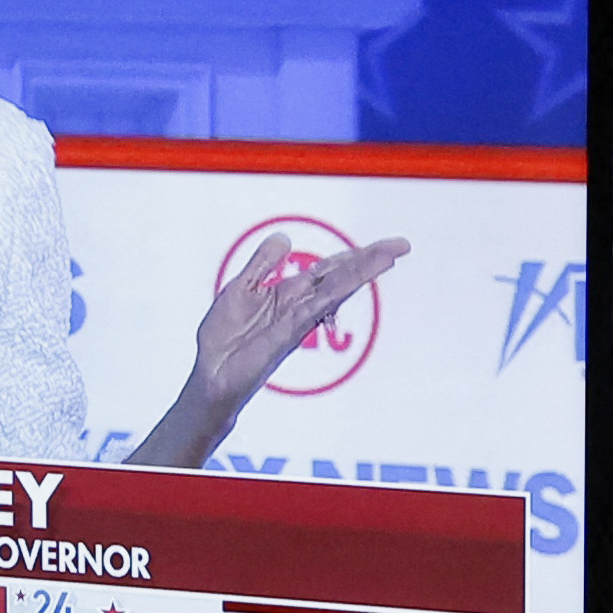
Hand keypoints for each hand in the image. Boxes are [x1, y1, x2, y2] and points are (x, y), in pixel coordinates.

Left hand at [186, 225, 406, 407]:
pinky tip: (354, 277)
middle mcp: (301, 306)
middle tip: (401, 245)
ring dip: (364, 270)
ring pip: (337, 288)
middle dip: (371, 259)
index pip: (329, 269)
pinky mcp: (290, 332)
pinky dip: (337, 290)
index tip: (383, 245)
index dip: (354, 256)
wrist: (211, 375)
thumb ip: (264, 264)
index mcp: (290, 294)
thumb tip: (284, 238)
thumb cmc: (225, 339)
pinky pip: (317, 305)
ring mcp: (299, 319)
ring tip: (390, 255)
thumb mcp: (241, 287)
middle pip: (341, 276)